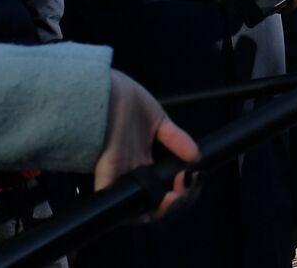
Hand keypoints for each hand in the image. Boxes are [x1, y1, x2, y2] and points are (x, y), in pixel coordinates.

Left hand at [96, 71, 199, 220]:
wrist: (100, 88)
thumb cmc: (120, 100)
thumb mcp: (155, 118)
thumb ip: (175, 138)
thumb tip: (196, 156)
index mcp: (142, 159)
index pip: (163, 184)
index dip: (181, 188)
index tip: (195, 177)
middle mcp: (131, 171)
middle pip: (156, 201)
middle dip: (179, 199)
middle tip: (189, 184)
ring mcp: (119, 175)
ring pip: (140, 208)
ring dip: (164, 207)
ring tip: (177, 194)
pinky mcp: (106, 174)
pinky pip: (118, 202)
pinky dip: (140, 208)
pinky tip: (162, 198)